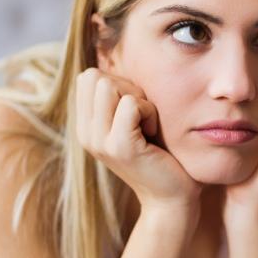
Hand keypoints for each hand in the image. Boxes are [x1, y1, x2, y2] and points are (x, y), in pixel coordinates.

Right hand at [73, 68, 199, 209]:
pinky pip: (132, 104)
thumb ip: (118, 98)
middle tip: (142, 117)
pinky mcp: (120, 147)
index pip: (88, 77)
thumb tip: (115, 60)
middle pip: (95, 76)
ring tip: (147, 125)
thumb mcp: (132, 122)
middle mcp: (85, 134)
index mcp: (85, 126)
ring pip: (110, 85)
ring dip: (138, 98)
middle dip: (127, 87)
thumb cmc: (160, 154)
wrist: (171, 198)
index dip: (117, 83)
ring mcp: (99, 142)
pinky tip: (153, 133)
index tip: (134, 110)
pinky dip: (149, 112)